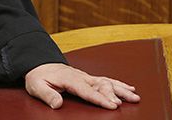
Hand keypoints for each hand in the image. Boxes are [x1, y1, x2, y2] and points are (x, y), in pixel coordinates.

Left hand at [25, 63, 139, 109]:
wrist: (39, 65)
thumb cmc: (39, 77)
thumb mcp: (36, 86)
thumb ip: (47, 95)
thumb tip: (58, 104)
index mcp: (68, 78)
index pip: (86, 90)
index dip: (99, 98)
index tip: (112, 105)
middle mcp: (80, 76)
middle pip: (100, 85)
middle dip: (112, 94)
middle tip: (121, 103)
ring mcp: (86, 76)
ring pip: (106, 81)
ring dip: (120, 89)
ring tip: (134, 97)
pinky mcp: (89, 78)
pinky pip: (106, 80)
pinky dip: (119, 84)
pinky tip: (130, 88)